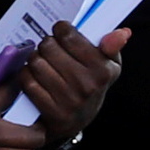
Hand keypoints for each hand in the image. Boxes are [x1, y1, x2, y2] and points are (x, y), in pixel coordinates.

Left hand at [15, 19, 120, 142]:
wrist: (78, 120)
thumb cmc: (92, 85)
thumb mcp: (108, 66)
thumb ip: (112, 46)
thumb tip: (122, 33)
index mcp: (102, 70)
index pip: (69, 36)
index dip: (61, 29)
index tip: (62, 33)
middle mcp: (87, 85)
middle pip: (49, 46)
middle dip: (47, 44)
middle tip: (51, 49)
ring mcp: (68, 99)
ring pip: (36, 62)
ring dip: (35, 60)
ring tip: (43, 63)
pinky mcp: (50, 110)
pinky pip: (28, 81)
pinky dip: (27, 76)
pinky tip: (35, 77)